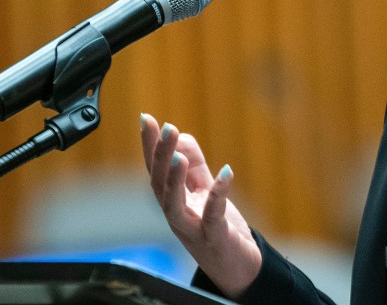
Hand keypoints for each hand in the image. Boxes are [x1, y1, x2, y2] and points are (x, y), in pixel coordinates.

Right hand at [140, 113, 262, 297]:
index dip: (150, 146)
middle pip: (160, 184)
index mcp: (173, 201)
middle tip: (166, 127)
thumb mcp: (204, 191)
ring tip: (178, 155)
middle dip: (161, 155)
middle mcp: (176, 216)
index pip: (156, 170)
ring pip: (174, 205)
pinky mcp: (214, 239)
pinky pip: (213, 216)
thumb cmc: (217, 229)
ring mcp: (192, 230)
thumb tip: (181, 136)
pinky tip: (226, 173)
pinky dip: (218, 195)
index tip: (147, 119)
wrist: (239, 268)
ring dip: (174, 179)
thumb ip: (193, 166)